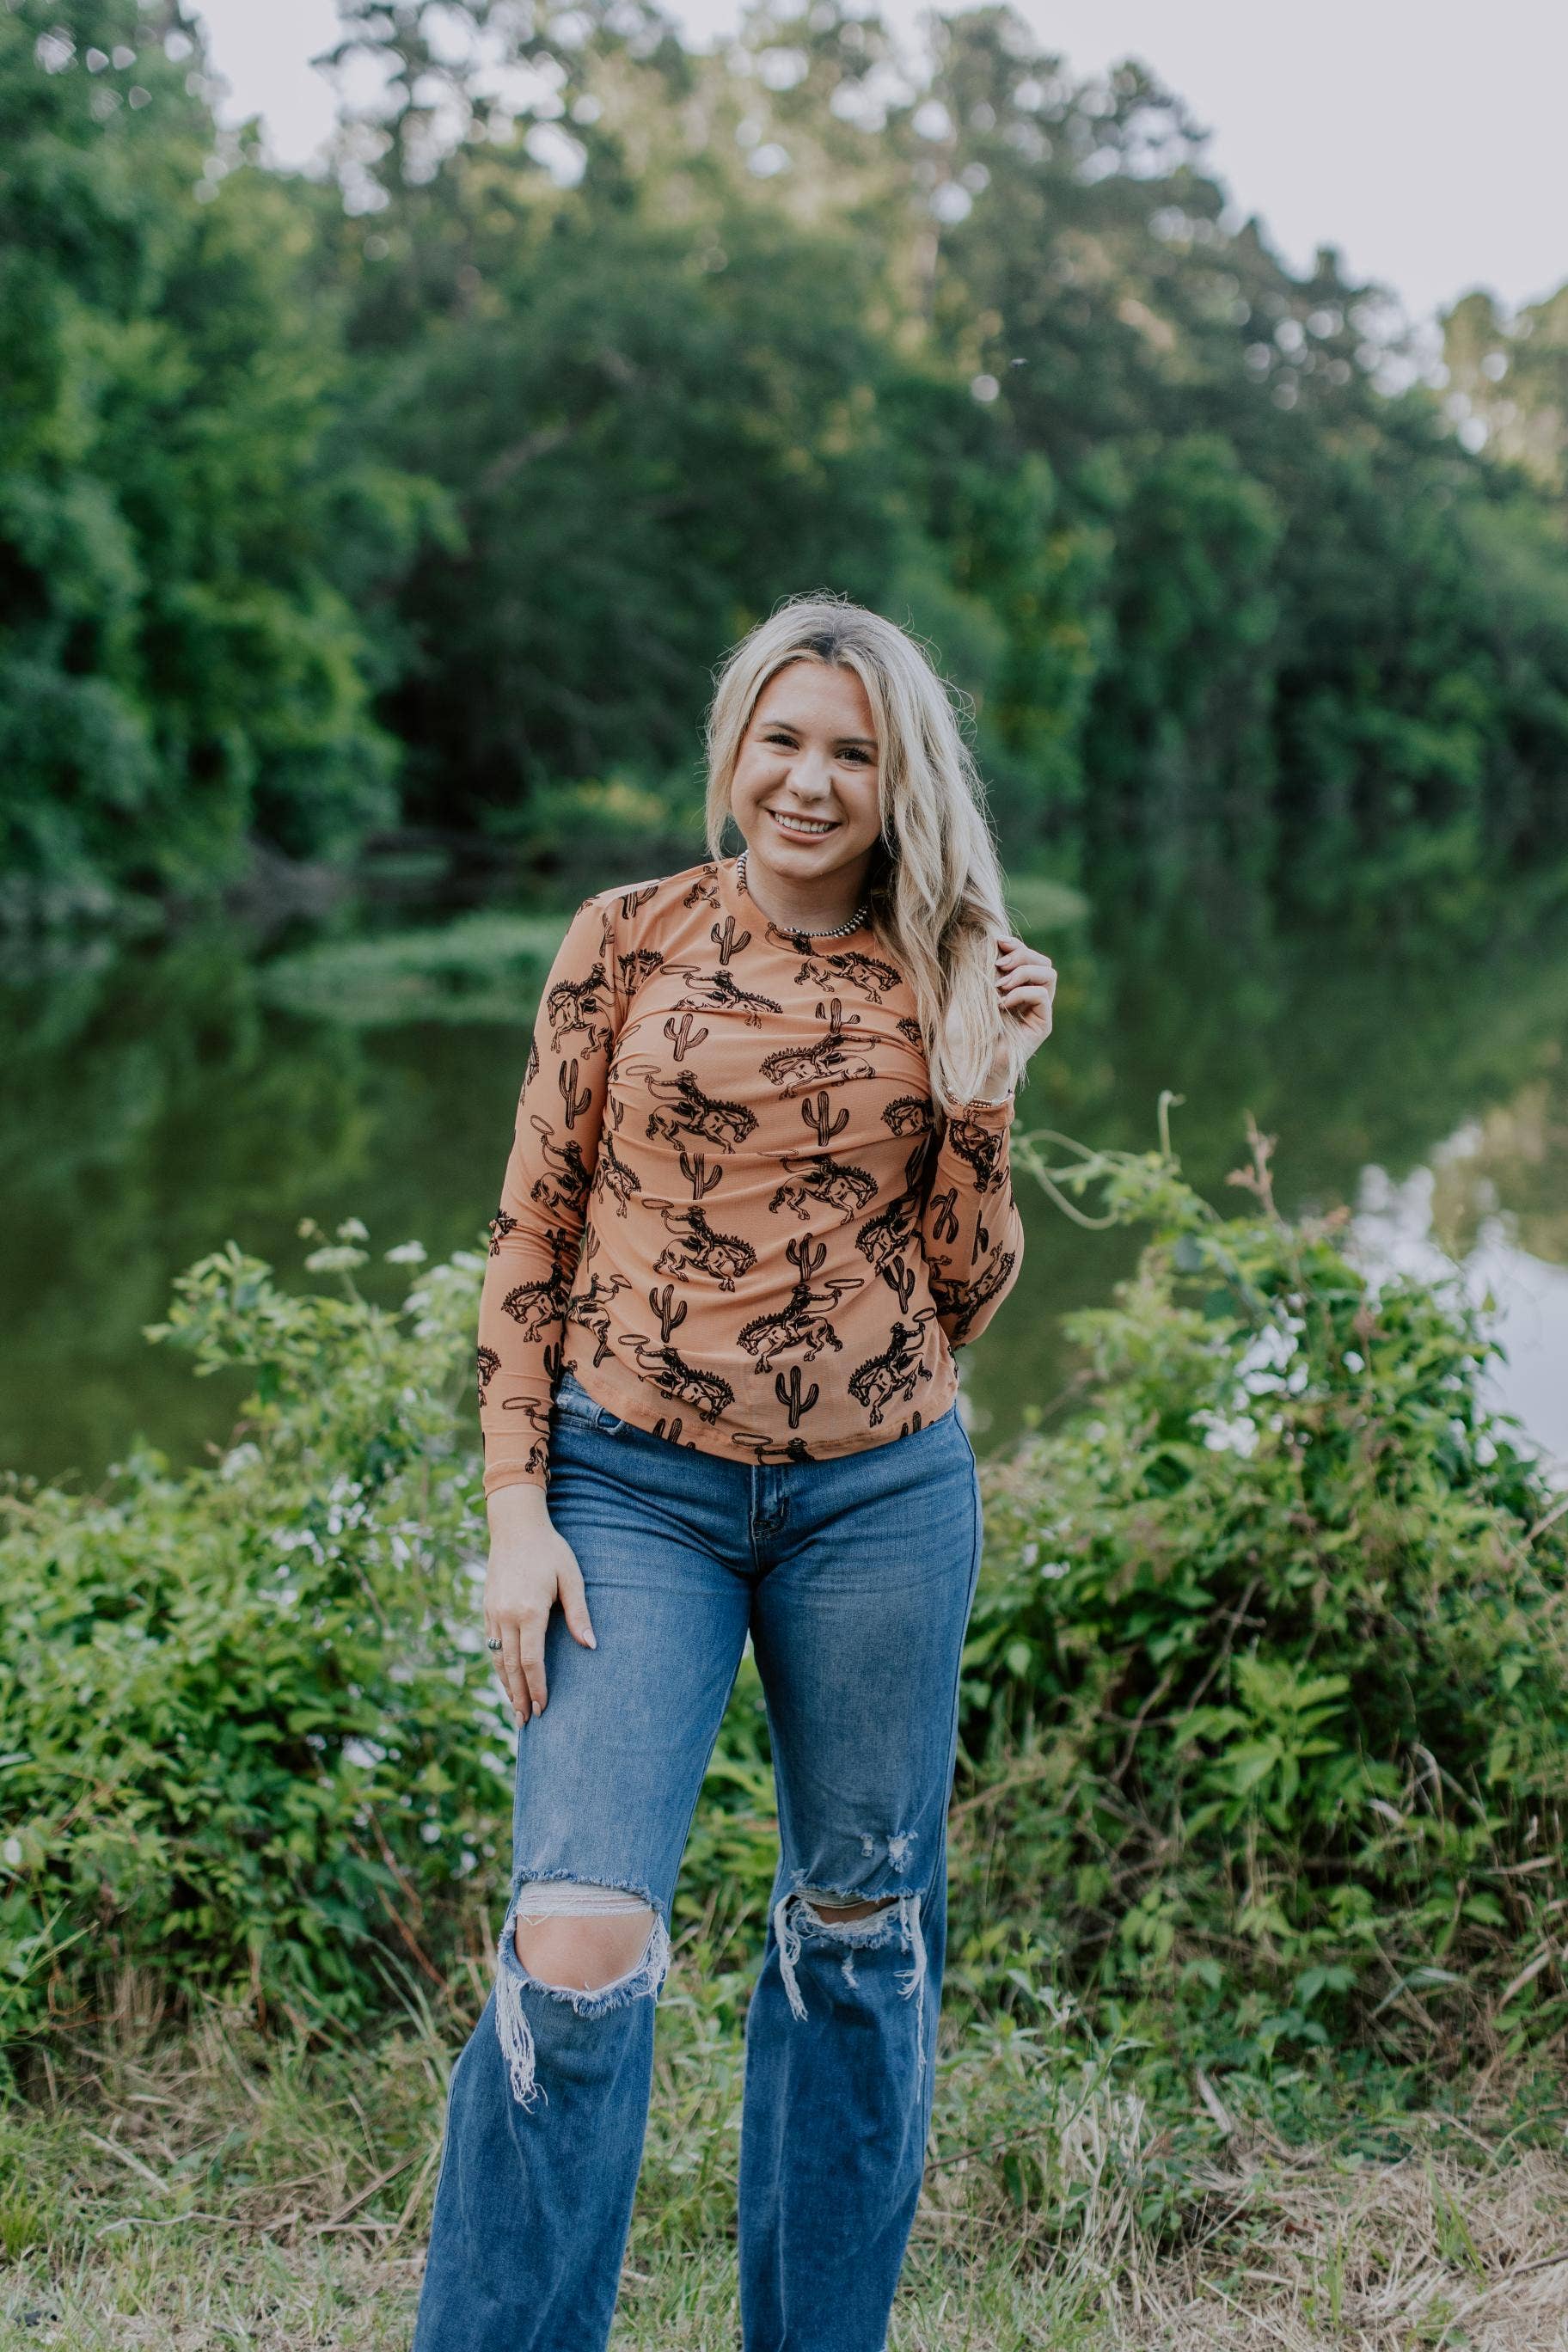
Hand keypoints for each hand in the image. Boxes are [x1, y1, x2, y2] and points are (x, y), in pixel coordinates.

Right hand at [483, 1487, 596, 1724]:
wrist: (516, 1526)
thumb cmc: (550, 1550)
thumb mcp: (571, 1578)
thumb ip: (579, 1614)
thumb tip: (591, 1646)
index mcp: (529, 1611)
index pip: (532, 1661)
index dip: (538, 1687)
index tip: (544, 1707)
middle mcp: (506, 1615)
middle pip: (512, 1667)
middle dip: (519, 1697)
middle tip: (527, 1722)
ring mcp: (493, 1612)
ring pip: (498, 1658)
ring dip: (506, 1686)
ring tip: (515, 1709)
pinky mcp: (487, 1607)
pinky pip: (491, 1644)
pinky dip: (498, 1665)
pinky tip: (506, 1677)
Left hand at [977, 933, 1057, 1097]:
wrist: (968, 1068)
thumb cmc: (961, 1035)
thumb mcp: (965, 995)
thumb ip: (979, 971)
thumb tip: (987, 943)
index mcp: (1013, 987)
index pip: (1026, 956)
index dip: (1015, 944)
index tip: (997, 941)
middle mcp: (1029, 997)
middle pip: (1042, 961)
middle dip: (1022, 954)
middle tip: (999, 965)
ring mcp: (1037, 1011)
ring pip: (1048, 974)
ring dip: (1024, 971)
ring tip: (1000, 983)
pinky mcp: (1041, 1025)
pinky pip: (1042, 996)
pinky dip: (1022, 992)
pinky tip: (1001, 1003)